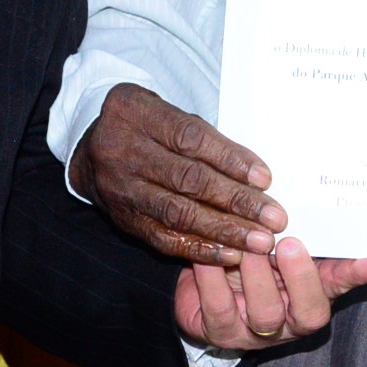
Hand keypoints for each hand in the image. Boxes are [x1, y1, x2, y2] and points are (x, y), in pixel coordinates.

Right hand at [73, 84, 282, 265]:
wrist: (92, 151)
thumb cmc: (145, 127)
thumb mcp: (167, 112)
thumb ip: (204, 137)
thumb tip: (256, 175)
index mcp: (134, 112)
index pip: (190, 137)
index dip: (230, 159)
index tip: (265, 179)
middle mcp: (122, 151)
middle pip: (187, 179)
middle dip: (236, 201)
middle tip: (274, 218)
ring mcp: (120, 189)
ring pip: (178, 213)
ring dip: (224, 229)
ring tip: (260, 240)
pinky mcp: (123, 220)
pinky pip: (164, 239)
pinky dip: (200, 248)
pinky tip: (230, 254)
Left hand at [174, 239, 366, 347]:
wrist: (194, 278)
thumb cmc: (244, 253)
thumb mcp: (271, 239)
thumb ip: (296, 226)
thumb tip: (318, 189)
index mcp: (311, 291)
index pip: (341, 282)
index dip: (359, 274)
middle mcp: (289, 317)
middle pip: (309, 312)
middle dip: (300, 277)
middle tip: (289, 243)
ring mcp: (256, 331)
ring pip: (266, 314)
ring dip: (256, 277)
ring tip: (245, 248)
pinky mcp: (220, 332)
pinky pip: (219, 309)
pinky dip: (213, 279)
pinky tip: (208, 254)